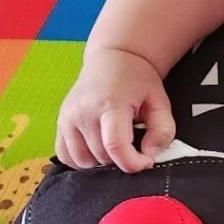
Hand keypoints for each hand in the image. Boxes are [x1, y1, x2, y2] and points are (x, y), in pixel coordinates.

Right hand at [55, 48, 175, 172]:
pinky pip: (66, 156)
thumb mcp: (160, 102)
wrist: (112, 60)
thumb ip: (163, 130)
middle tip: (133, 144)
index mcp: (110, 104)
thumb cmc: (137, 80)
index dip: (133, 163)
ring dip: (102, 162)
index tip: (146, 161)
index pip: (115, 146)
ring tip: (115, 144)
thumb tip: (150, 155)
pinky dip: (82, 160)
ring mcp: (68, 118)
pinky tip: (97, 148)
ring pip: (83, 162)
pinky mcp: (60, 123)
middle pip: (102, 157)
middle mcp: (83, 112)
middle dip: (121, 159)